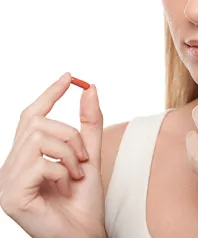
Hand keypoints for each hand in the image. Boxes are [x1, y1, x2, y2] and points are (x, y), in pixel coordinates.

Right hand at [0, 73, 105, 237]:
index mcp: (27, 154)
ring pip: (40, 138)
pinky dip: (62, 170)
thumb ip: (89, 122)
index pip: (33, 114)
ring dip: (70, 154)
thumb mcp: (89, 153)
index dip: (50, 93)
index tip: (68, 76)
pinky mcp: (11, 195)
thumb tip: (90, 88)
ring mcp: (7, 180)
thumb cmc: (83, 198)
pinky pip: (40, 162)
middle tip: (83, 158)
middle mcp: (12, 164)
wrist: (84, 232)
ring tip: (76, 174)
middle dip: (70, 135)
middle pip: (38, 122)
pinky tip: (64, 186)